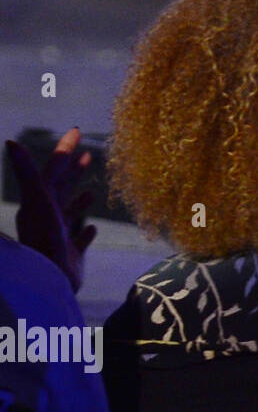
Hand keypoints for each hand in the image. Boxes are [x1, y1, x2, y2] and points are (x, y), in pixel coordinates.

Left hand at [6, 128, 96, 292]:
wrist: (49, 280)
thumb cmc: (44, 238)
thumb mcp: (37, 201)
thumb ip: (26, 172)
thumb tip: (10, 142)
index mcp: (39, 202)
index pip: (52, 170)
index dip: (64, 151)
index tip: (75, 132)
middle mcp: (46, 217)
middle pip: (60, 189)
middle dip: (72, 171)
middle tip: (87, 154)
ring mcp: (58, 235)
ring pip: (68, 213)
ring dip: (78, 200)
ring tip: (92, 191)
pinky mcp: (69, 254)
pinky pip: (78, 240)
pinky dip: (85, 232)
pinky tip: (91, 228)